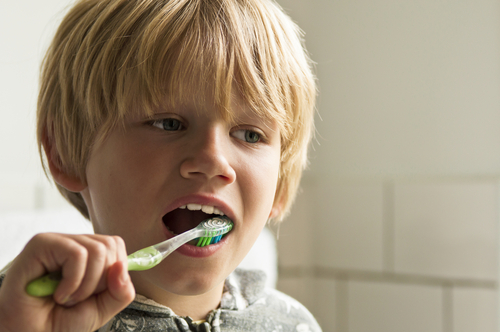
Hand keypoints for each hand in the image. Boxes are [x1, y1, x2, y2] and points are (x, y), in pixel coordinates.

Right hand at [0, 233, 134, 331]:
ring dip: (85, 285)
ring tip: (66, 297)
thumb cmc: (60, 321)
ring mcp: (58, 241)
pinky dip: (72, 282)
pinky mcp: (42, 243)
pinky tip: (56, 293)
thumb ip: (121, 291)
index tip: (95, 293)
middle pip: (110, 245)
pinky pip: (77, 254)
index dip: (114, 272)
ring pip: (97, 250)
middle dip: (100, 282)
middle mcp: (74, 243)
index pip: (116, 245)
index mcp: (89, 253)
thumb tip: (121, 266)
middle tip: (77, 298)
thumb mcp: (102, 308)